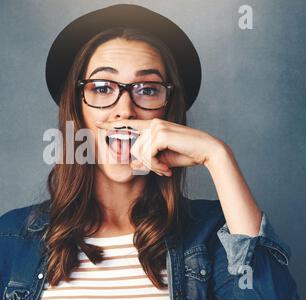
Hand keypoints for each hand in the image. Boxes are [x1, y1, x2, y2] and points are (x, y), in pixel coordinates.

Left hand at [95, 118, 226, 175]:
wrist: (207, 151)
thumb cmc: (187, 154)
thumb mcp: (163, 158)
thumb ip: (147, 158)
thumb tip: (133, 164)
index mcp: (153, 125)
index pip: (128, 124)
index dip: (112, 125)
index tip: (98, 124)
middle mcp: (153, 123)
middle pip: (133, 147)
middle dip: (145, 164)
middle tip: (161, 170)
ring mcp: (157, 127)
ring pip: (139, 153)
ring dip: (152, 166)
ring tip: (165, 168)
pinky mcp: (161, 134)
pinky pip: (148, 155)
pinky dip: (155, 165)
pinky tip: (166, 168)